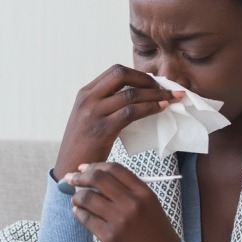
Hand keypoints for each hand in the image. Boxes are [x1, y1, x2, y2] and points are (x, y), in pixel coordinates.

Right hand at [54, 65, 183, 178]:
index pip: (115, 72)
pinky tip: (161, 109)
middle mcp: (87, 99)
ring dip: (155, 94)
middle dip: (147, 79)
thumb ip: (106, 105)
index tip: (155, 83)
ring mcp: (93, 113)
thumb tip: (136, 97)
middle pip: (121, 74)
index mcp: (85, 93)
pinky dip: (149, 108)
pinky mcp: (101, 129)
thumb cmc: (84, 147)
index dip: (138, 74)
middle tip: (164, 89)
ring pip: (130, 94)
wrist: (69, 170)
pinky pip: (130, 112)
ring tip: (171, 99)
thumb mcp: (90, 119)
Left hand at [65, 162, 180, 241]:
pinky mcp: (110, 238)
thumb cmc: (155, 232)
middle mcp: (132, 203)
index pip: (114, 169)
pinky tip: (78, 212)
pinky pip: (86, 219)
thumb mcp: (150, 205)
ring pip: (88, 198)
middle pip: (98, 179)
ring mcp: (120, 221)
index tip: (83, 168)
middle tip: (71, 179)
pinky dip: (78, 213)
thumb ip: (128, 191)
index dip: (95, 166)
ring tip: (75, 199)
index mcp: (144, 193)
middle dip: (80, 177)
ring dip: (77, 197)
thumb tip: (96, 179)